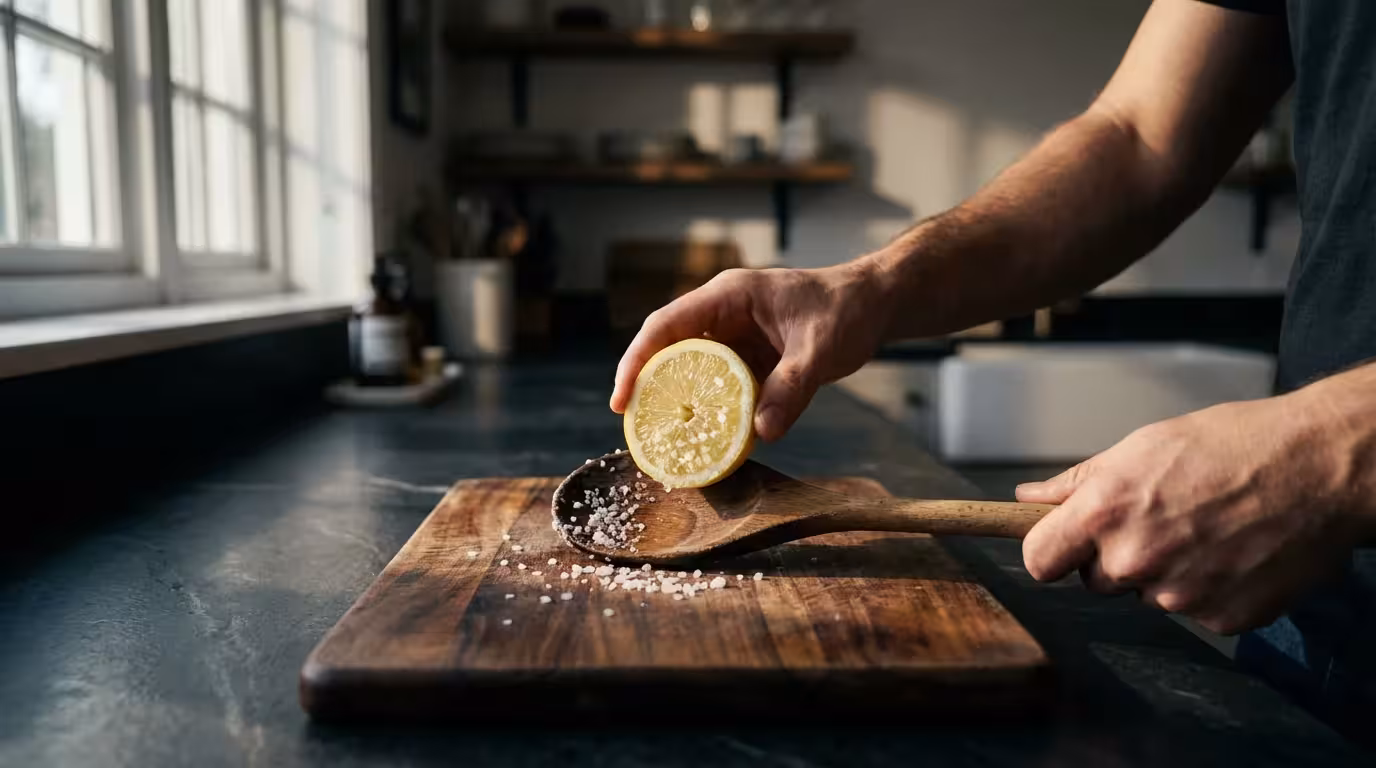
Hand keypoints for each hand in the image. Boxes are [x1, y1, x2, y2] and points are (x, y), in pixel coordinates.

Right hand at [611, 261, 890, 440]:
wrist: (874, 304)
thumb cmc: (847, 311)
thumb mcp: (821, 350)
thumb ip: (792, 388)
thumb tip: (761, 432)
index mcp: (728, 297)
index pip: (665, 326)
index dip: (636, 361)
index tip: (621, 400)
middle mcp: (722, 313)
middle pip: (668, 349)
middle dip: (649, 388)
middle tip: (637, 431)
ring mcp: (734, 335)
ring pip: (691, 369)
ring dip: (679, 402)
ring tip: (664, 441)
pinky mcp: (749, 356)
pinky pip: (719, 384)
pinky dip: (711, 409)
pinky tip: (708, 438)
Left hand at [1016, 390, 1374, 634]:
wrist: (1321, 467)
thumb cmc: (1233, 444)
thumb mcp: (1143, 447)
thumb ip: (1078, 482)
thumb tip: (1028, 498)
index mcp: (1107, 512)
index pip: (1038, 561)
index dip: (1047, 552)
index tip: (1059, 545)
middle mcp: (1136, 559)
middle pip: (1096, 579)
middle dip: (1116, 555)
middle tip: (1161, 519)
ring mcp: (1180, 596)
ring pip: (1147, 594)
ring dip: (1165, 571)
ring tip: (1207, 528)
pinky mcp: (1222, 619)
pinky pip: (1195, 611)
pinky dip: (1210, 588)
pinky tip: (1235, 551)